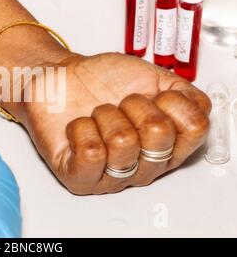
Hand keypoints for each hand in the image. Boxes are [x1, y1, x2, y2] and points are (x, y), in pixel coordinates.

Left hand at [19, 53, 210, 194]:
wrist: (61, 78)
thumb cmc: (102, 82)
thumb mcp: (152, 78)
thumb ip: (184, 93)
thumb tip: (196, 108)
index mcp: (167, 146)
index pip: (194, 128)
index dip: (170, 101)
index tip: (149, 95)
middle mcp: (144, 167)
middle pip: (159, 134)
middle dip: (134, 105)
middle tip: (118, 104)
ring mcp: (112, 177)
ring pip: (124, 142)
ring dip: (105, 115)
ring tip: (95, 116)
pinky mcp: (79, 178)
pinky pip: (92, 153)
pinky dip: (81, 128)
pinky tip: (78, 127)